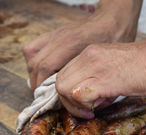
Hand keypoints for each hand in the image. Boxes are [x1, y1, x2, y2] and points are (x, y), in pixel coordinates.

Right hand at [23, 0, 140, 89]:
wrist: (112, 22)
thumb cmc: (114, 42)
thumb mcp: (108, 62)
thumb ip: (96, 80)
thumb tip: (87, 101)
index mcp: (73, 45)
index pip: (47, 67)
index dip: (44, 86)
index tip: (52, 99)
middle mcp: (60, 38)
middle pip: (36, 62)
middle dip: (37, 83)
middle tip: (45, 97)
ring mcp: (56, 34)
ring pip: (31, 53)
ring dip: (33, 72)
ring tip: (41, 85)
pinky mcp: (54, 33)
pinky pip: (34, 46)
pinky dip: (34, 60)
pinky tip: (41, 70)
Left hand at [55, 40, 145, 118]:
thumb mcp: (116, 71)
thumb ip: (102, 83)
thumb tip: (96, 102)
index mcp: (90, 54)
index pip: (66, 74)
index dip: (70, 93)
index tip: (83, 104)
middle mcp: (88, 58)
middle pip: (59, 82)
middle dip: (68, 102)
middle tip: (85, 111)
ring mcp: (93, 68)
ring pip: (64, 88)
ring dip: (74, 105)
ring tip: (91, 111)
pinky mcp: (103, 80)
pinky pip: (79, 95)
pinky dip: (84, 106)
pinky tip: (98, 109)